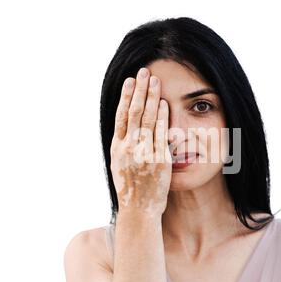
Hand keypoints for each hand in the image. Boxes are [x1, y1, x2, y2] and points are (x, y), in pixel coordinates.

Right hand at [110, 67, 171, 216]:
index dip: (125, 96)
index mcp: (117, 148)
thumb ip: (124, 145)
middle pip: (133, 112)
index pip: (121, 115)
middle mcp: (128, 148)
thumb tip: (127, 127)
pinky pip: (160, 133)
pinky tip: (164, 103)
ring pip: (146, 119)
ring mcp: (143, 153)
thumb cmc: (131, 187)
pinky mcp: (159, 159)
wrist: (139, 209)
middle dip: (139, 90)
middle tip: (144, 71)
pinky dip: (161, 116)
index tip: (129, 80)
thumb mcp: (120, 165)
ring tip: (155, 80)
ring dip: (151, 97)